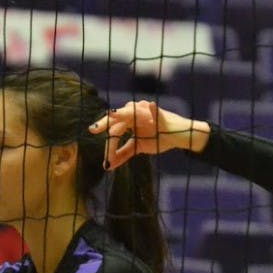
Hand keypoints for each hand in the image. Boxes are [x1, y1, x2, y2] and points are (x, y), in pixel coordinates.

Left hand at [88, 100, 210, 169]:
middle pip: (117, 118)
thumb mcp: (138, 147)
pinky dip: (152, 110)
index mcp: (128, 120)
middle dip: (105, 123)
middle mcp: (134, 113)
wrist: (179, 137)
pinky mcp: (160, 115)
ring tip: (113, 114)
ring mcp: (147, 111)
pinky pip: (155, 111)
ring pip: (131, 112)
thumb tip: (107, 166)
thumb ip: (123, 154)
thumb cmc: (158, 138)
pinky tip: (151, 106)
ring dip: (123, 114)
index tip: (106, 161)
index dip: (108, 145)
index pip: (114, 130)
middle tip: (93, 129)